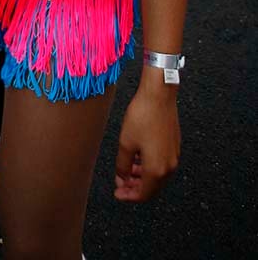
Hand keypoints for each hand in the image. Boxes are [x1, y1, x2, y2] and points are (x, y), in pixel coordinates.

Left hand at [115, 82, 180, 202]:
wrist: (159, 96)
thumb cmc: (142, 117)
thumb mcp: (125, 143)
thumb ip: (122, 165)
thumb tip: (122, 178)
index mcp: (157, 169)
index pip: (143, 194)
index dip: (129, 196)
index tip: (118, 193)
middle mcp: (169, 166)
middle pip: (152, 187)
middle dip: (135, 187)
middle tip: (121, 184)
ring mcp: (174, 156)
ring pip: (157, 175)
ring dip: (142, 176)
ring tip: (126, 170)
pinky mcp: (174, 146)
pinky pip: (162, 164)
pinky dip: (149, 166)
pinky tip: (138, 158)